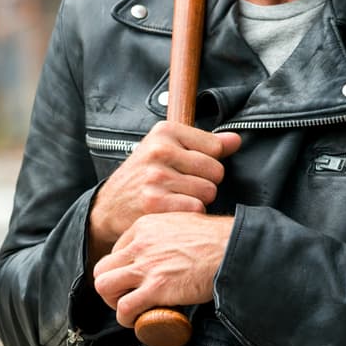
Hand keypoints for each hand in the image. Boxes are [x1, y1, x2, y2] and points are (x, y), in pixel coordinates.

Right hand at [87, 121, 240, 261]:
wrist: (109, 206)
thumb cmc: (144, 175)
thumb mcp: (170, 148)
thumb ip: (207, 144)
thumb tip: (236, 141)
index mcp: (166, 131)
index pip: (216, 147)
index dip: (208, 161)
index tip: (188, 166)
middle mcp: (160, 150)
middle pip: (216, 171)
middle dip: (205, 182)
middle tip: (182, 186)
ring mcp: (157, 176)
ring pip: (208, 192)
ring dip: (198, 200)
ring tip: (176, 197)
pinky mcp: (155, 203)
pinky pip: (197, 209)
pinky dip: (189, 214)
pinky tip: (172, 210)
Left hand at [92, 212, 235, 326]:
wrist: (232, 247)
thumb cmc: (216, 238)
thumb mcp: (183, 223)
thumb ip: (167, 234)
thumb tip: (169, 247)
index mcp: (146, 226)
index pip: (116, 250)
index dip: (123, 268)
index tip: (133, 279)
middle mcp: (140, 244)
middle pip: (103, 267)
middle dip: (111, 285)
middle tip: (124, 295)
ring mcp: (147, 265)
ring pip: (104, 286)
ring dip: (113, 301)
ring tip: (129, 309)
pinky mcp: (156, 287)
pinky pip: (124, 308)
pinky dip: (126, 318)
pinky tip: (137, 320)